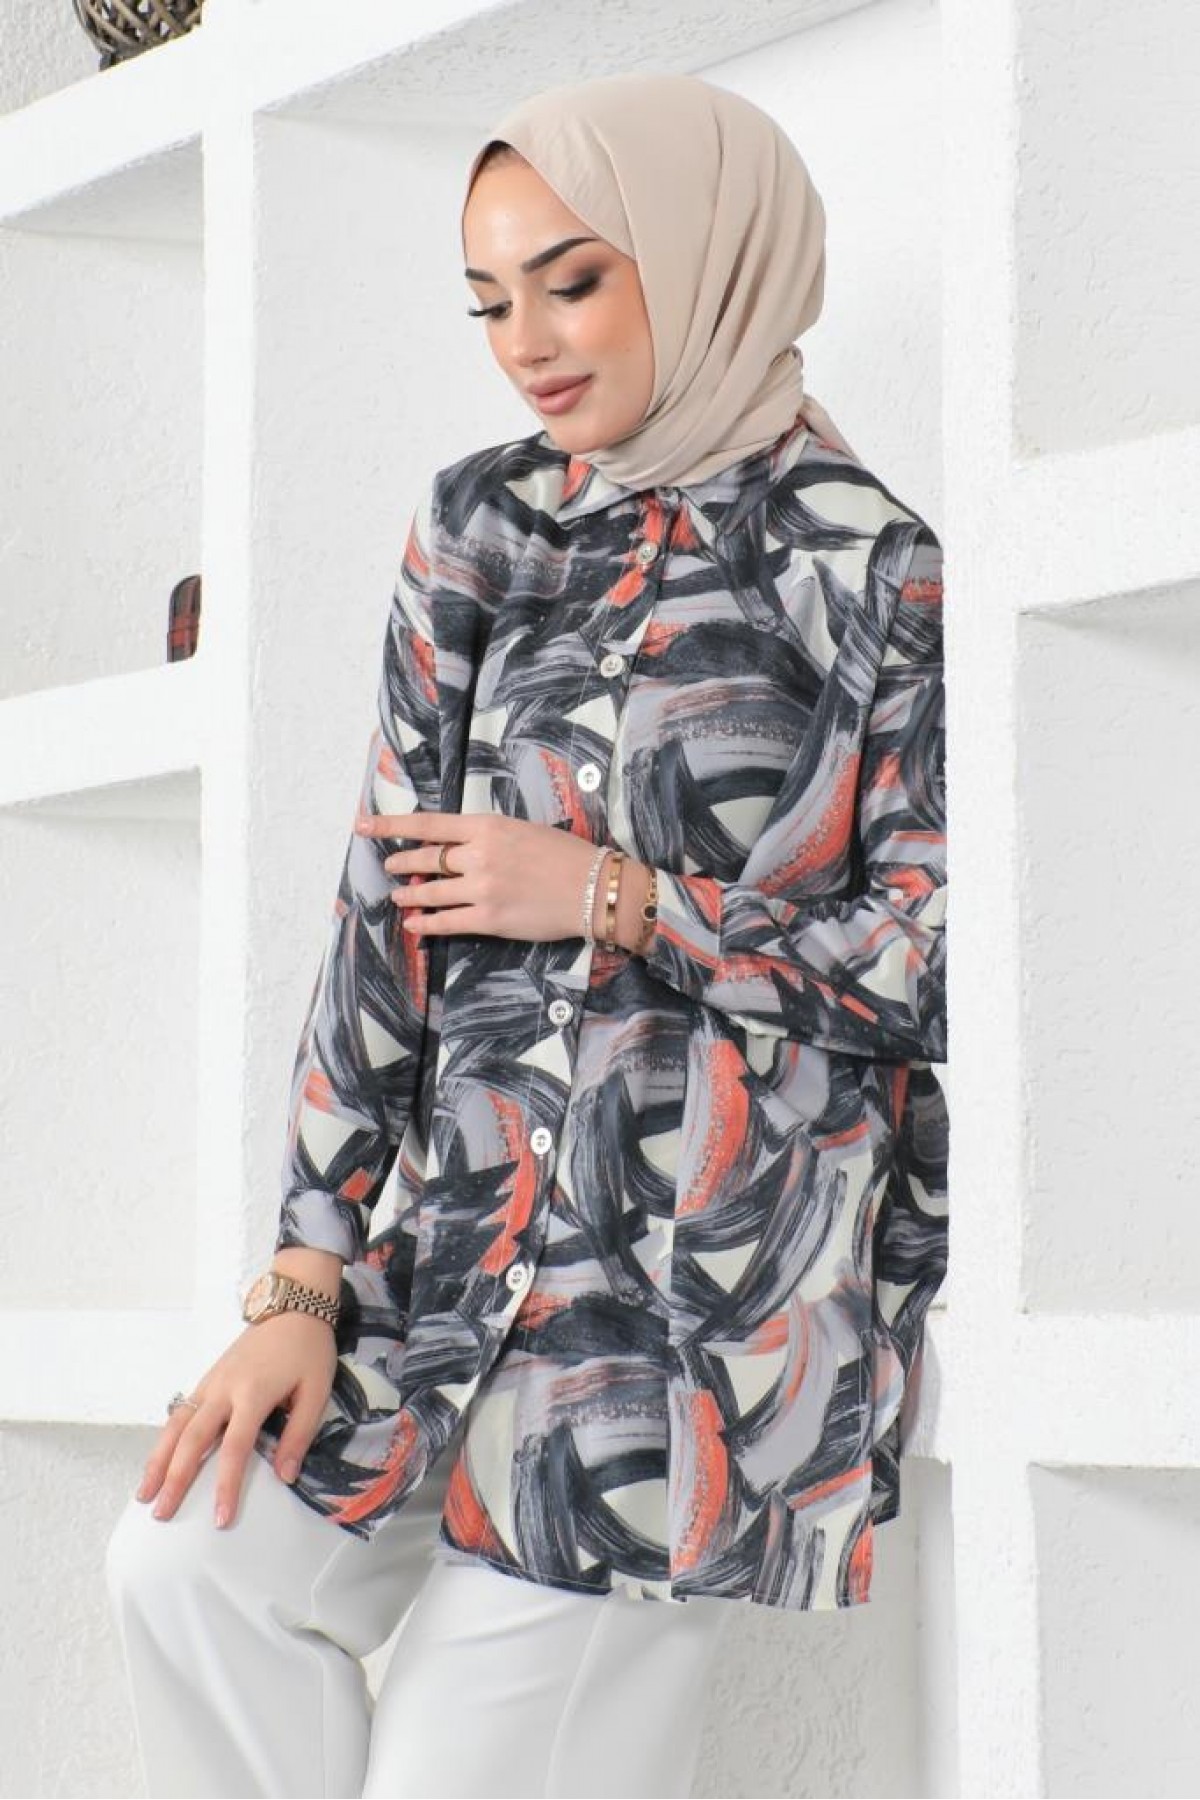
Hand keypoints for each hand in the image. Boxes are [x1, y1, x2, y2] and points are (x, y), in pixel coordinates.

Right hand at [134, 1314, 338, 1528]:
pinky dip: (165, 1439)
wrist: (292, 1306)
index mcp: (253, 1394)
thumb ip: (299, 1434)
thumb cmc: (308, 1349)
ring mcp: (210, 1383)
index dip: (227, 1485)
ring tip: (144, 1494)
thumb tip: (285, 1476)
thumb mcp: (316, 1390)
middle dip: (175, 1480)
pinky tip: (157, 1460)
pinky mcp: (207, 1378)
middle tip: (160, 1514)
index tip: (221, 1518)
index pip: (235, 1449)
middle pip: (192, 1440)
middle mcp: (224, 1390)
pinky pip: (180, 1413)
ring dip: (158, 1460)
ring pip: (176, 1426)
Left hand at [356, 810, 642, 945]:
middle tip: (390, 866)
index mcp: (487, 826)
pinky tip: (415, 924)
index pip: (428, 824)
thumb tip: (452, 847)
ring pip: (430, 892)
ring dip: (410, 895)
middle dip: (402, 863)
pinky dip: (426, 924)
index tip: (364, 824)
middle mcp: (479, 854)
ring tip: (400, 897)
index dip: (391, 825)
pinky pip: (446, 922)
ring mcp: (482, 888)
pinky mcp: (489, 918)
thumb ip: (485, 836)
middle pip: (424, 859)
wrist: (594, 887)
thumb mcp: (521, 830)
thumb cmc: (564, 855)